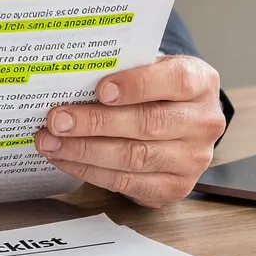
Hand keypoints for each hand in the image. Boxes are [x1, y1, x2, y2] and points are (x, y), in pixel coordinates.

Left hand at [34, 55, 223, 207]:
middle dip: (96, 122)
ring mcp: (193, 160)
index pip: (176, 81)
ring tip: (51, 141)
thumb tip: (73, 76)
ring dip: (85, 150)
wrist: (182, 122)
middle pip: (148, 124)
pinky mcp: (174, 187)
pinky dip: (91, 171)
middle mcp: (204, 122)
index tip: (101, 90)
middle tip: (57, 120)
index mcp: (202, 83)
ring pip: (134, 157)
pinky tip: (66, 159)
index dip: (137, 85)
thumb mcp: (152, 67)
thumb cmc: (159, 89)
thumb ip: (125, 68)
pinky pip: (128, 183)